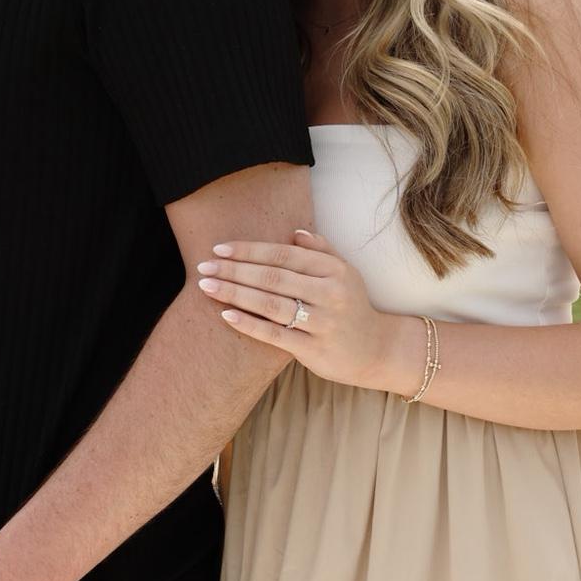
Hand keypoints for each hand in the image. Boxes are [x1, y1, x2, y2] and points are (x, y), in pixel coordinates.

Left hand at [196, 229, 404, 389]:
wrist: (377, 349)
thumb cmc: (351, 305)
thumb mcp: (345, 272)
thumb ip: (321, 250)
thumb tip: (294, 230)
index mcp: (334, 269)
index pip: (283, 254)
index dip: (249, 250)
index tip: (219, 249)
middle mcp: (330, 293)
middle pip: (272, 277)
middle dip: (234, 270)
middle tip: (203, 267)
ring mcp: (323, 323)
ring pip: (270, 304)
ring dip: (234, 293)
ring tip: (206, 286)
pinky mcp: (314, 350)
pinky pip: (275, 335)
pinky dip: (249, 324)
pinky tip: (226, 315)